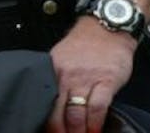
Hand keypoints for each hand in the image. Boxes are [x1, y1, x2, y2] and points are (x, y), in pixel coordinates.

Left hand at [45, 17, 136, 132]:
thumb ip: (57, 81)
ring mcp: (86, 79)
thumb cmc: (85, 45)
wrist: (106, 27)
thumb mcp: (62, 60)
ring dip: (77, 132)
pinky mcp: (106, 81)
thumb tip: (52, 106)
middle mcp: (66, 76)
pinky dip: (95, 123)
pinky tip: (95, 131)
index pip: (42, 102)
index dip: (43, 121)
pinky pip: (98, 107)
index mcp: (52, 71)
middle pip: (57, 112)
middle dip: (59, 131)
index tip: (44, 131)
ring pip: (76, 113)